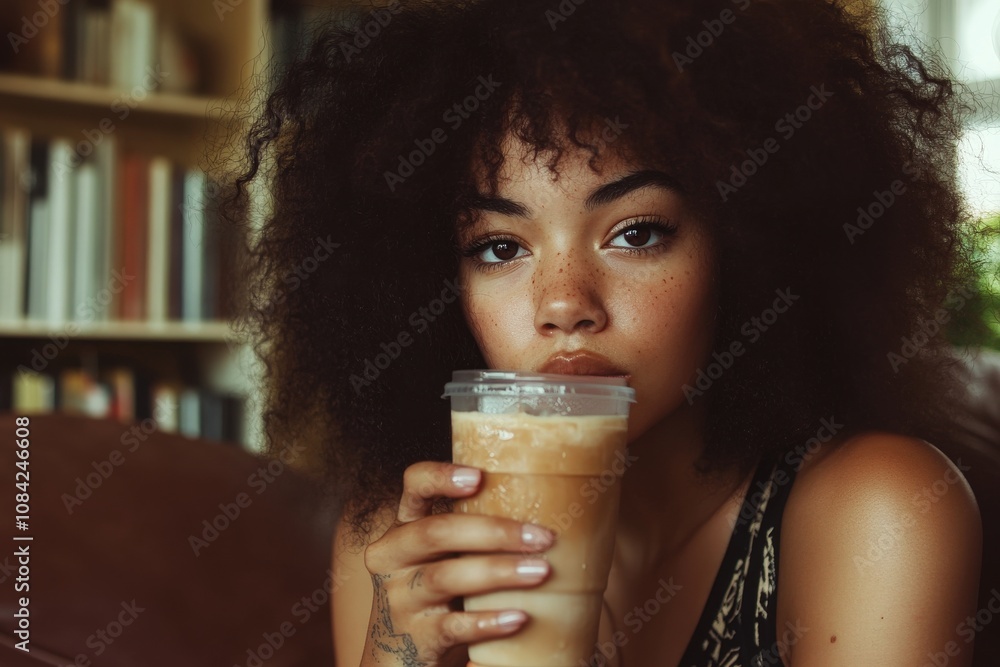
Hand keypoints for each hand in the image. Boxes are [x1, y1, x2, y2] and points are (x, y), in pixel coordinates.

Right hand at [360, 461, 554, 665]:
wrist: (400, 657)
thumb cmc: (438, 595)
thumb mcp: (443, 558)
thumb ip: (473, 535)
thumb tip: (551, 509)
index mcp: (404, 527)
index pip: (413, 485)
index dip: (441, 476)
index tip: (479, 477)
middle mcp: (393, 557)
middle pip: (436, 532)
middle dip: (494, 532)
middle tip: (542, 537)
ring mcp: (399, 599)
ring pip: (446, 577)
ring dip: (498, 572)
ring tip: (541, 572)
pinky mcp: (414, 637)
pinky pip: (451, 626)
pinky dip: (487, 621)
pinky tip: (518, 617)